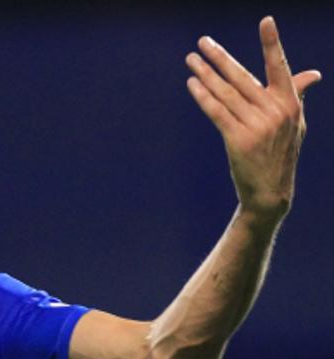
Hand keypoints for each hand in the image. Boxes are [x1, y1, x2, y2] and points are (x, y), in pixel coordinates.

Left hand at [185, 16, 319, 219]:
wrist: (271, 192)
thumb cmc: (281, 153)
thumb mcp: (295, 124)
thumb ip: (296, 96)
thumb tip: (313, 75)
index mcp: (290, 103)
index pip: (280, 67)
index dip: (272, 43)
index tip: (266, 20)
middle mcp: (275, 111)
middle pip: (242, 77)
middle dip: (219, 57)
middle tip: (202, 42)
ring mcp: (256, 126)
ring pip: (225, 93)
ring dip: (205, 74)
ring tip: (191, 59)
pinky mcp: (238, 140)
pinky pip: (216, 112)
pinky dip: (203, 96)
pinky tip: (192, 83)